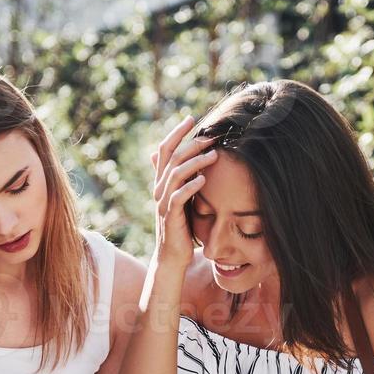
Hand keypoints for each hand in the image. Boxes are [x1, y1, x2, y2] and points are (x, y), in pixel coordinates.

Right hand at [149, 115, 216, 276]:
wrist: (172, 256)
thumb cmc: (180, 226)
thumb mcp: (180, 199)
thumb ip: (180, 179)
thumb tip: (185, 160)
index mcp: (161, 181)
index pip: (165, 149)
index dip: (177, 132)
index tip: (192, 118)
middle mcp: (159, 188)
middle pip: (171, 157)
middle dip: (190, 142)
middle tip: (210, 135)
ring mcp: (163, 202)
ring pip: (176, 173)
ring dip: (196, 162)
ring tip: (214, 155)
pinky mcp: (171, 216)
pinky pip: (179, 196)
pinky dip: (191, 186)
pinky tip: (205, 179)